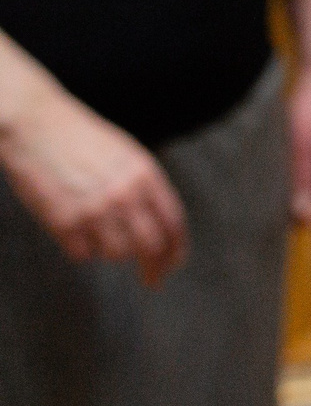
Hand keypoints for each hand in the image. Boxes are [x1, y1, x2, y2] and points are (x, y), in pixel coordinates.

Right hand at [0, 83, 188, 283]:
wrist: (37, 126)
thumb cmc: (82, 139)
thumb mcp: (127, 154)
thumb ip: (144, 186)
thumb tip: (160, 223)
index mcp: (145, 174)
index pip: (173, 222)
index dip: (177, 249)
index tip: (174, 264)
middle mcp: (125, 194)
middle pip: (151, 246)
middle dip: (154, 267)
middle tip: (152, 279)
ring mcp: (94, 210)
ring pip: (117, 254)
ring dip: (113, 252)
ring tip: (100, 233)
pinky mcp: (64, 222)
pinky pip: (83, 254)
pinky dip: (82, 249)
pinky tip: (75, 230)